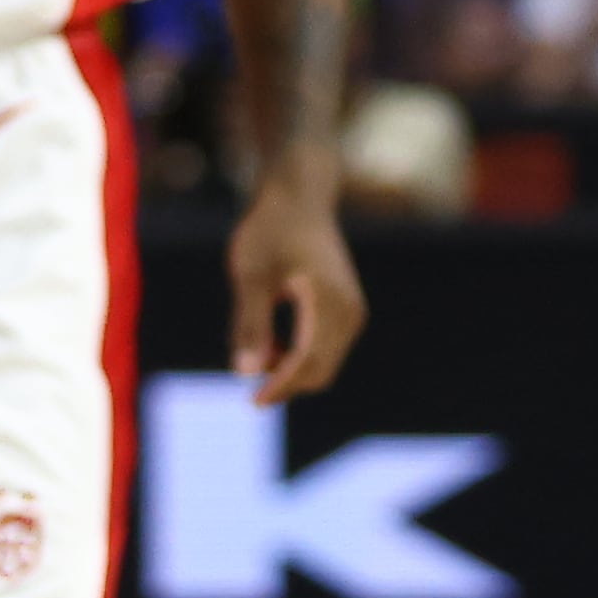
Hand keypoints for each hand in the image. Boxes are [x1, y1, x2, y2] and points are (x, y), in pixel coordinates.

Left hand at [228, 171, 367, 407]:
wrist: (298, 196)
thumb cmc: (271, 230)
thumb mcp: (252, 274)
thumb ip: (250, 323)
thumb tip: (245, 373)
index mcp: (329, 302)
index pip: (309, 363)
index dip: (281, 387)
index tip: (252, 401)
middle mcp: (349, 310)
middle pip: (321, 370)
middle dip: (287, 385)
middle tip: (250, 390)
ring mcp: (351, 309)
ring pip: (325, 362)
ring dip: (293, 371)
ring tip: (257, 355)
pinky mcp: (345, 307)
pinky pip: (326, 347)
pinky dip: (301, 356)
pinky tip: (272, 344)